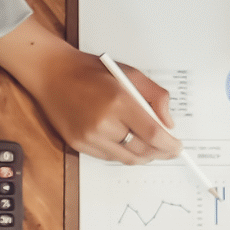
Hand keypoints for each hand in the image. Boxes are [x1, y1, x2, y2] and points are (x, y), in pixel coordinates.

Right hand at [56, 51, 183, 165]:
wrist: (51, 73)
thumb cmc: (91, 71)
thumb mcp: (130, 74)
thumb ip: (155, 96)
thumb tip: (168, 123)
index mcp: (119, 101)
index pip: (153, 134)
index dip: (170, 145)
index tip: (178, 146)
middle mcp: (103, 123)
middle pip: (142, 151)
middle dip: (160, 153)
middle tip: (168, 150)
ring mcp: (89, 137)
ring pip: (126, 158)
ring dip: (143, 156)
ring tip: (151, 149)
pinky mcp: (78, 144)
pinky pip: (109, 157)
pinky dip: (123, 154)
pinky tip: (127, 144)